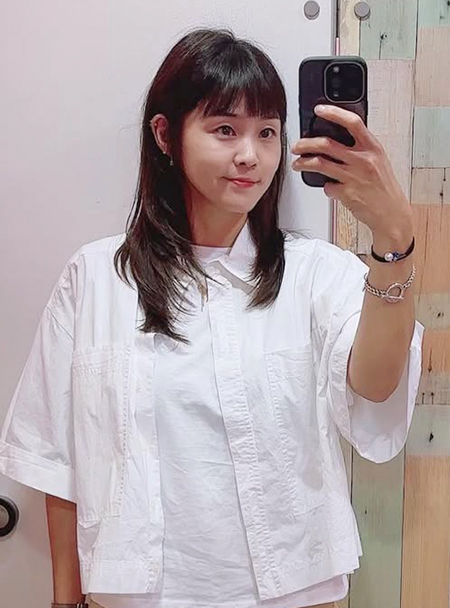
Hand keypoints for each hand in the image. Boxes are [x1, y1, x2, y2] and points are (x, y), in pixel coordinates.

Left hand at [290, 104, 412, 238]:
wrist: (391, 213)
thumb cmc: (384, 187)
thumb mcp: (379, 160)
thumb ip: (361, 148)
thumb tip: (338, 138)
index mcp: (373, 147)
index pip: (352, 122)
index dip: (334, 113)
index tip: (319, 110)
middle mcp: (363, 160)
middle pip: (327, 144)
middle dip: (305, 143)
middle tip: (297, 146)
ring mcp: (354, 177)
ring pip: (319, 163)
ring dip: (303, 163)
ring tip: (297, 164)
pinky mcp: (346, 193)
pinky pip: (327, 186)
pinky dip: (324, 186)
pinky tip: (328, 186)